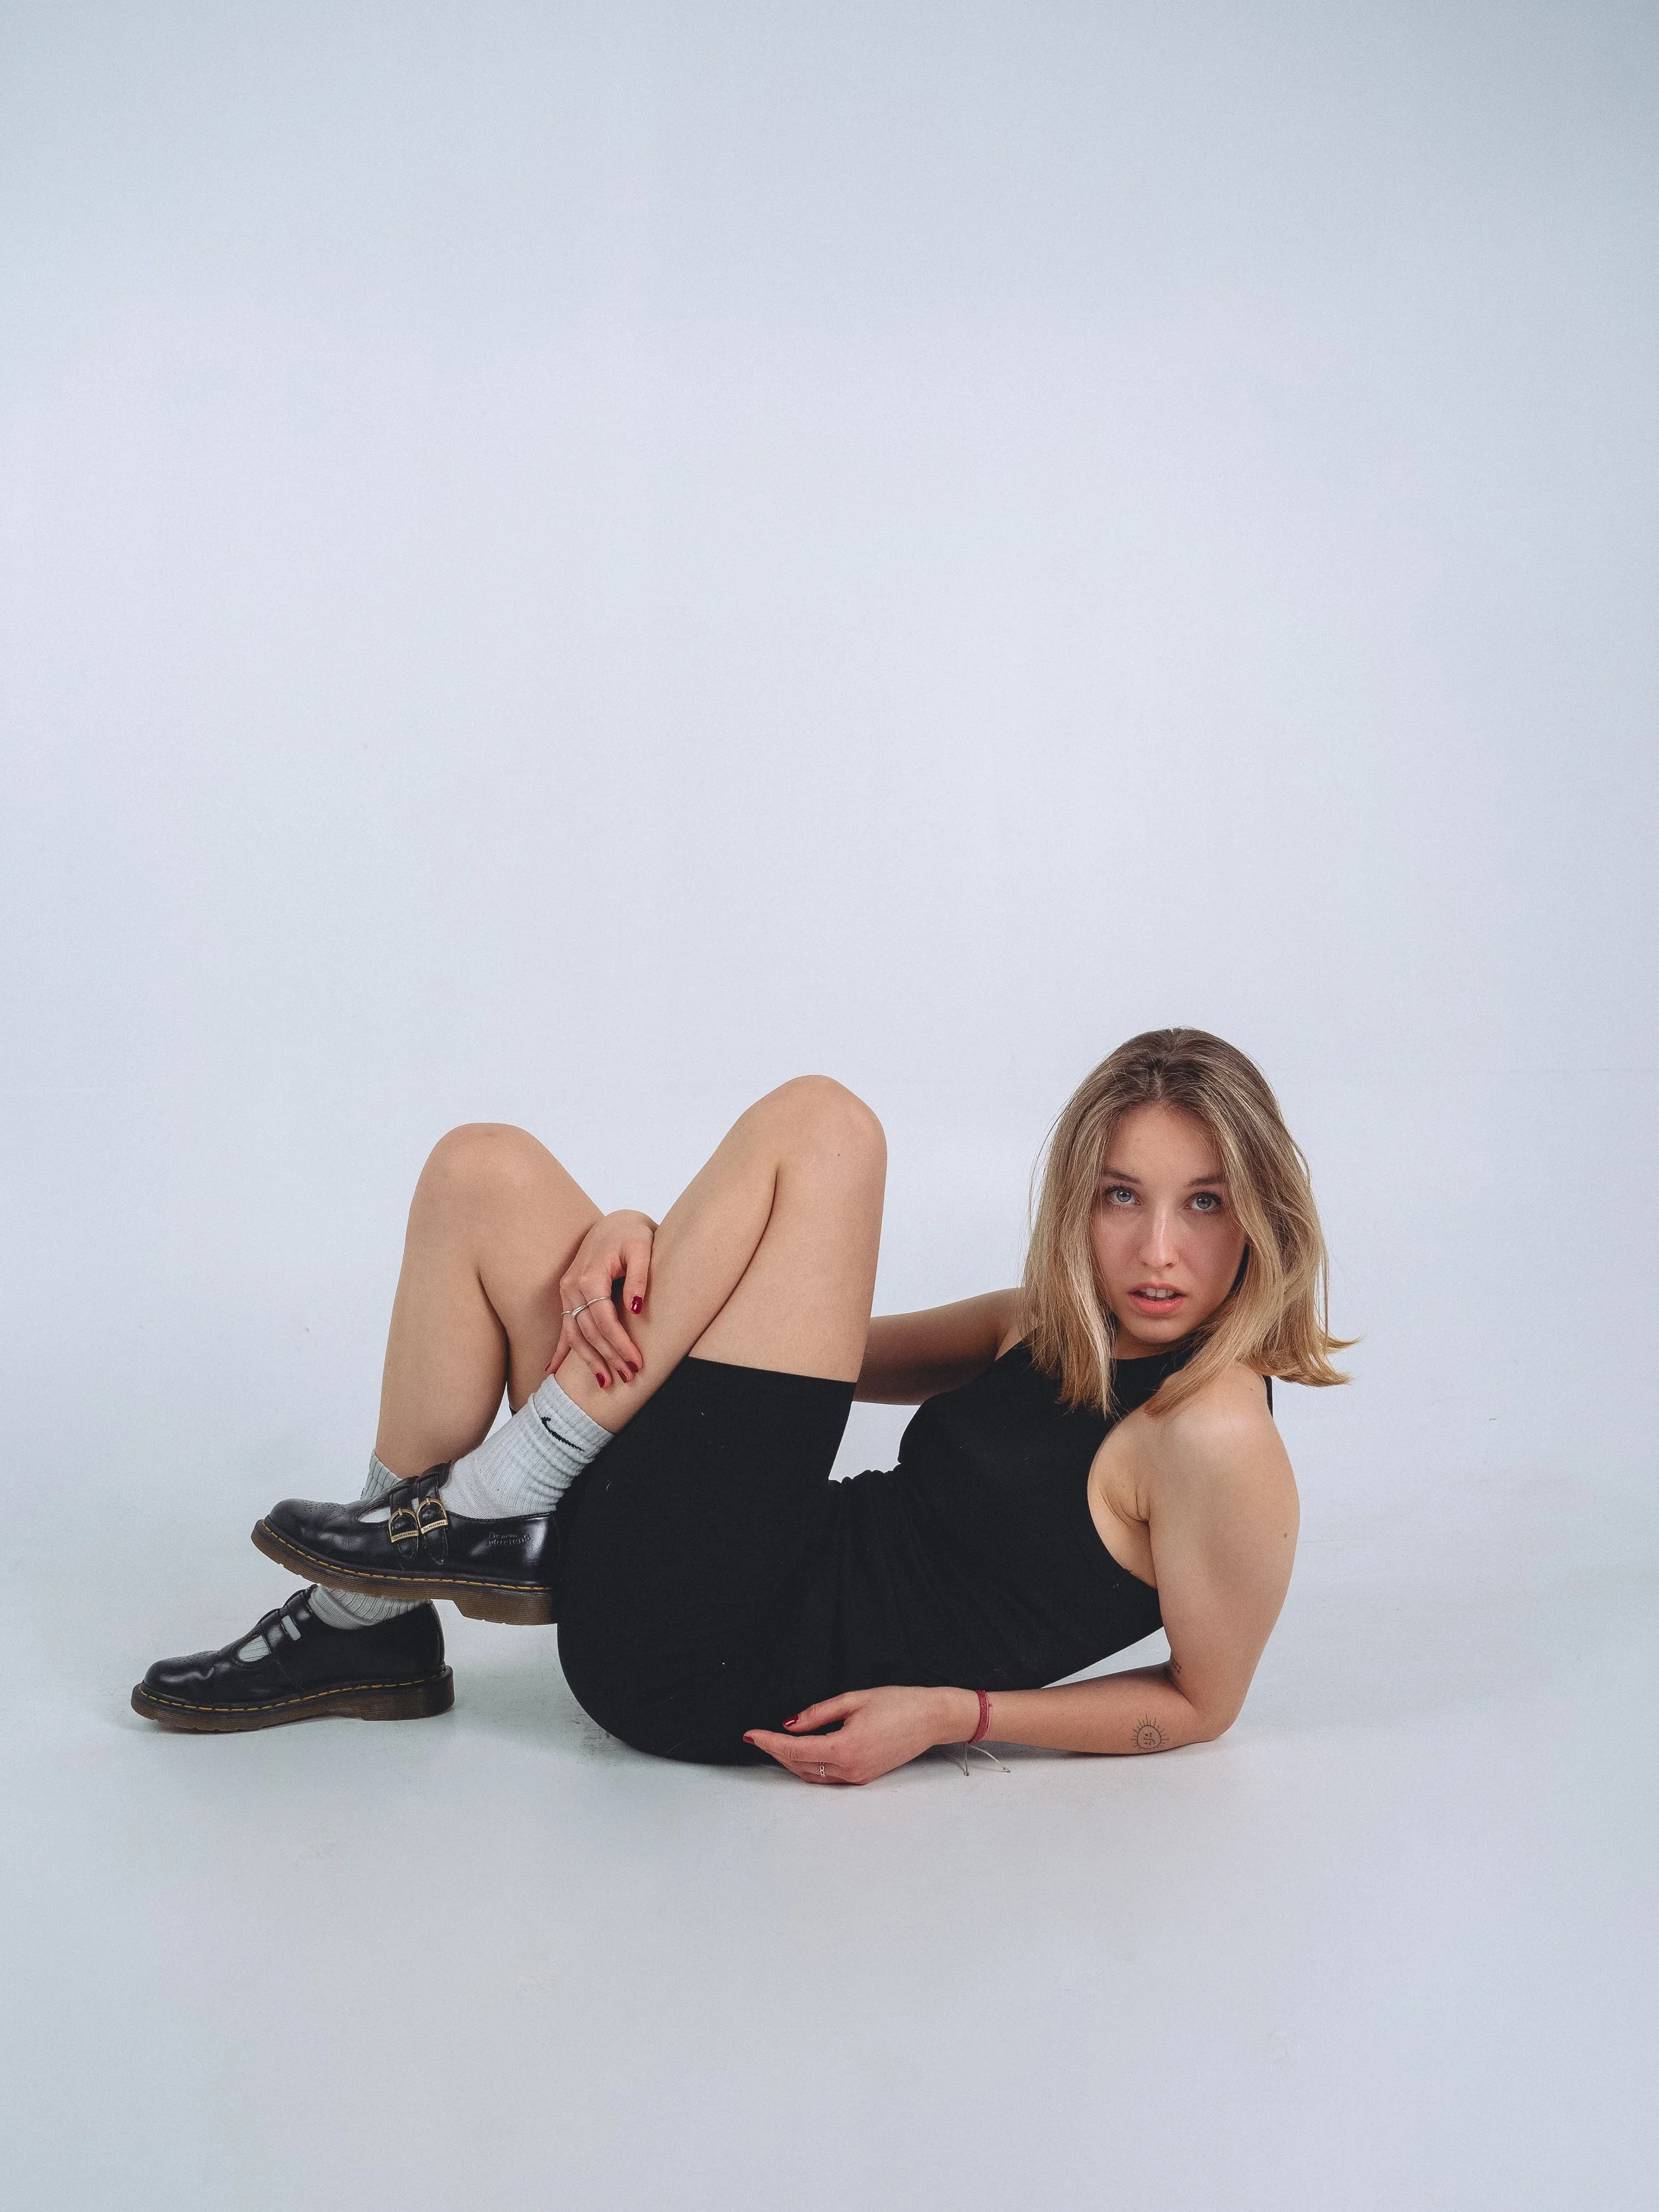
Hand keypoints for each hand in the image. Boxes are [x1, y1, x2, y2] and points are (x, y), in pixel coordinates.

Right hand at [551, 1210, 656, 1389]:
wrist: (617, 1223)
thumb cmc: (632, 1235)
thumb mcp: (642, 1249)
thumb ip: (639, 1276)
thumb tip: (634, 1307)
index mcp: (590, 1277)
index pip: (604, 1321)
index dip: (619, 1345)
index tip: (637, 1363)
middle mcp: (573, 1287)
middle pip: (589, 1332)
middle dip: (608, 1357)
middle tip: (628, 1377)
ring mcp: (567, 1292)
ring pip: (574, 1334)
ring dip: (588, 1360)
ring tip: (604, 1382)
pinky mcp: (568, 1296)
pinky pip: (563, 1326)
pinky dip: (559, 1350)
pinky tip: (550, 1371)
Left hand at [744, 1684, 979, 1785]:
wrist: (931, 1718)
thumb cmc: (898, 1703)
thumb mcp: (854, 1699)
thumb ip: (818, 1713)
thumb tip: (789, 1724)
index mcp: (845, 1748)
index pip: (795, 1750)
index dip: (769, 1743)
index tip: (750, 1735)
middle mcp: (850, 1769)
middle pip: (800, 1766)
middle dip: (776, 1753)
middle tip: (758, 1737)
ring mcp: (858, 1777)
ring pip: (812, 1775)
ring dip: (791, 1761)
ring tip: (775, 1743)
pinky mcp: (864, 1777)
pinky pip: (827, 1777)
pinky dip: (810, 1765)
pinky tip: (803, 1750)